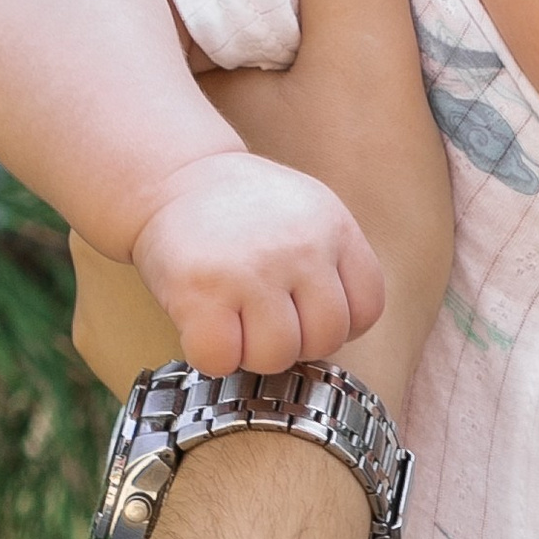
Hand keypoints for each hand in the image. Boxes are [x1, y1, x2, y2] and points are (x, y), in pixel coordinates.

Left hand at [76, 0, 453, 415]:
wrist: (307, 423)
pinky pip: (154, 289)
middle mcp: (90, 185)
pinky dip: (201, 283)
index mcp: (149, 110)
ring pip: (152, 210)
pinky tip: (257, 300)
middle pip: (155, 122)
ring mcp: (92, 275)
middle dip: (219, 126)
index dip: (213, 19)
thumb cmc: (352, 238)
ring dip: (210, 211)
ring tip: (288, 224)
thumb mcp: (374, 79)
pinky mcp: (111, 341)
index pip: (161, 32)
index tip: (269, 38)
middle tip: (297, 141)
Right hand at [128, 146, 383, 378]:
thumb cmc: (243, 212)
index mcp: (334, 226)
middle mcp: (299, 247)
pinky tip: (205, 327)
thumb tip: (338, 335)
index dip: (336, 323)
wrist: (172, 179)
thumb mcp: (309, 214)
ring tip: (234, 320)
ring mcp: (250, 270)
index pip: (366, 310)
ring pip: (276, 356)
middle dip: (295, 342)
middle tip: (264, 318)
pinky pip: (222, 360)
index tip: (304, 311)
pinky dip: (212, 357)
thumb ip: (334, 265)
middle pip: (324, 339)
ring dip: (251, 353)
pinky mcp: (200, 291)